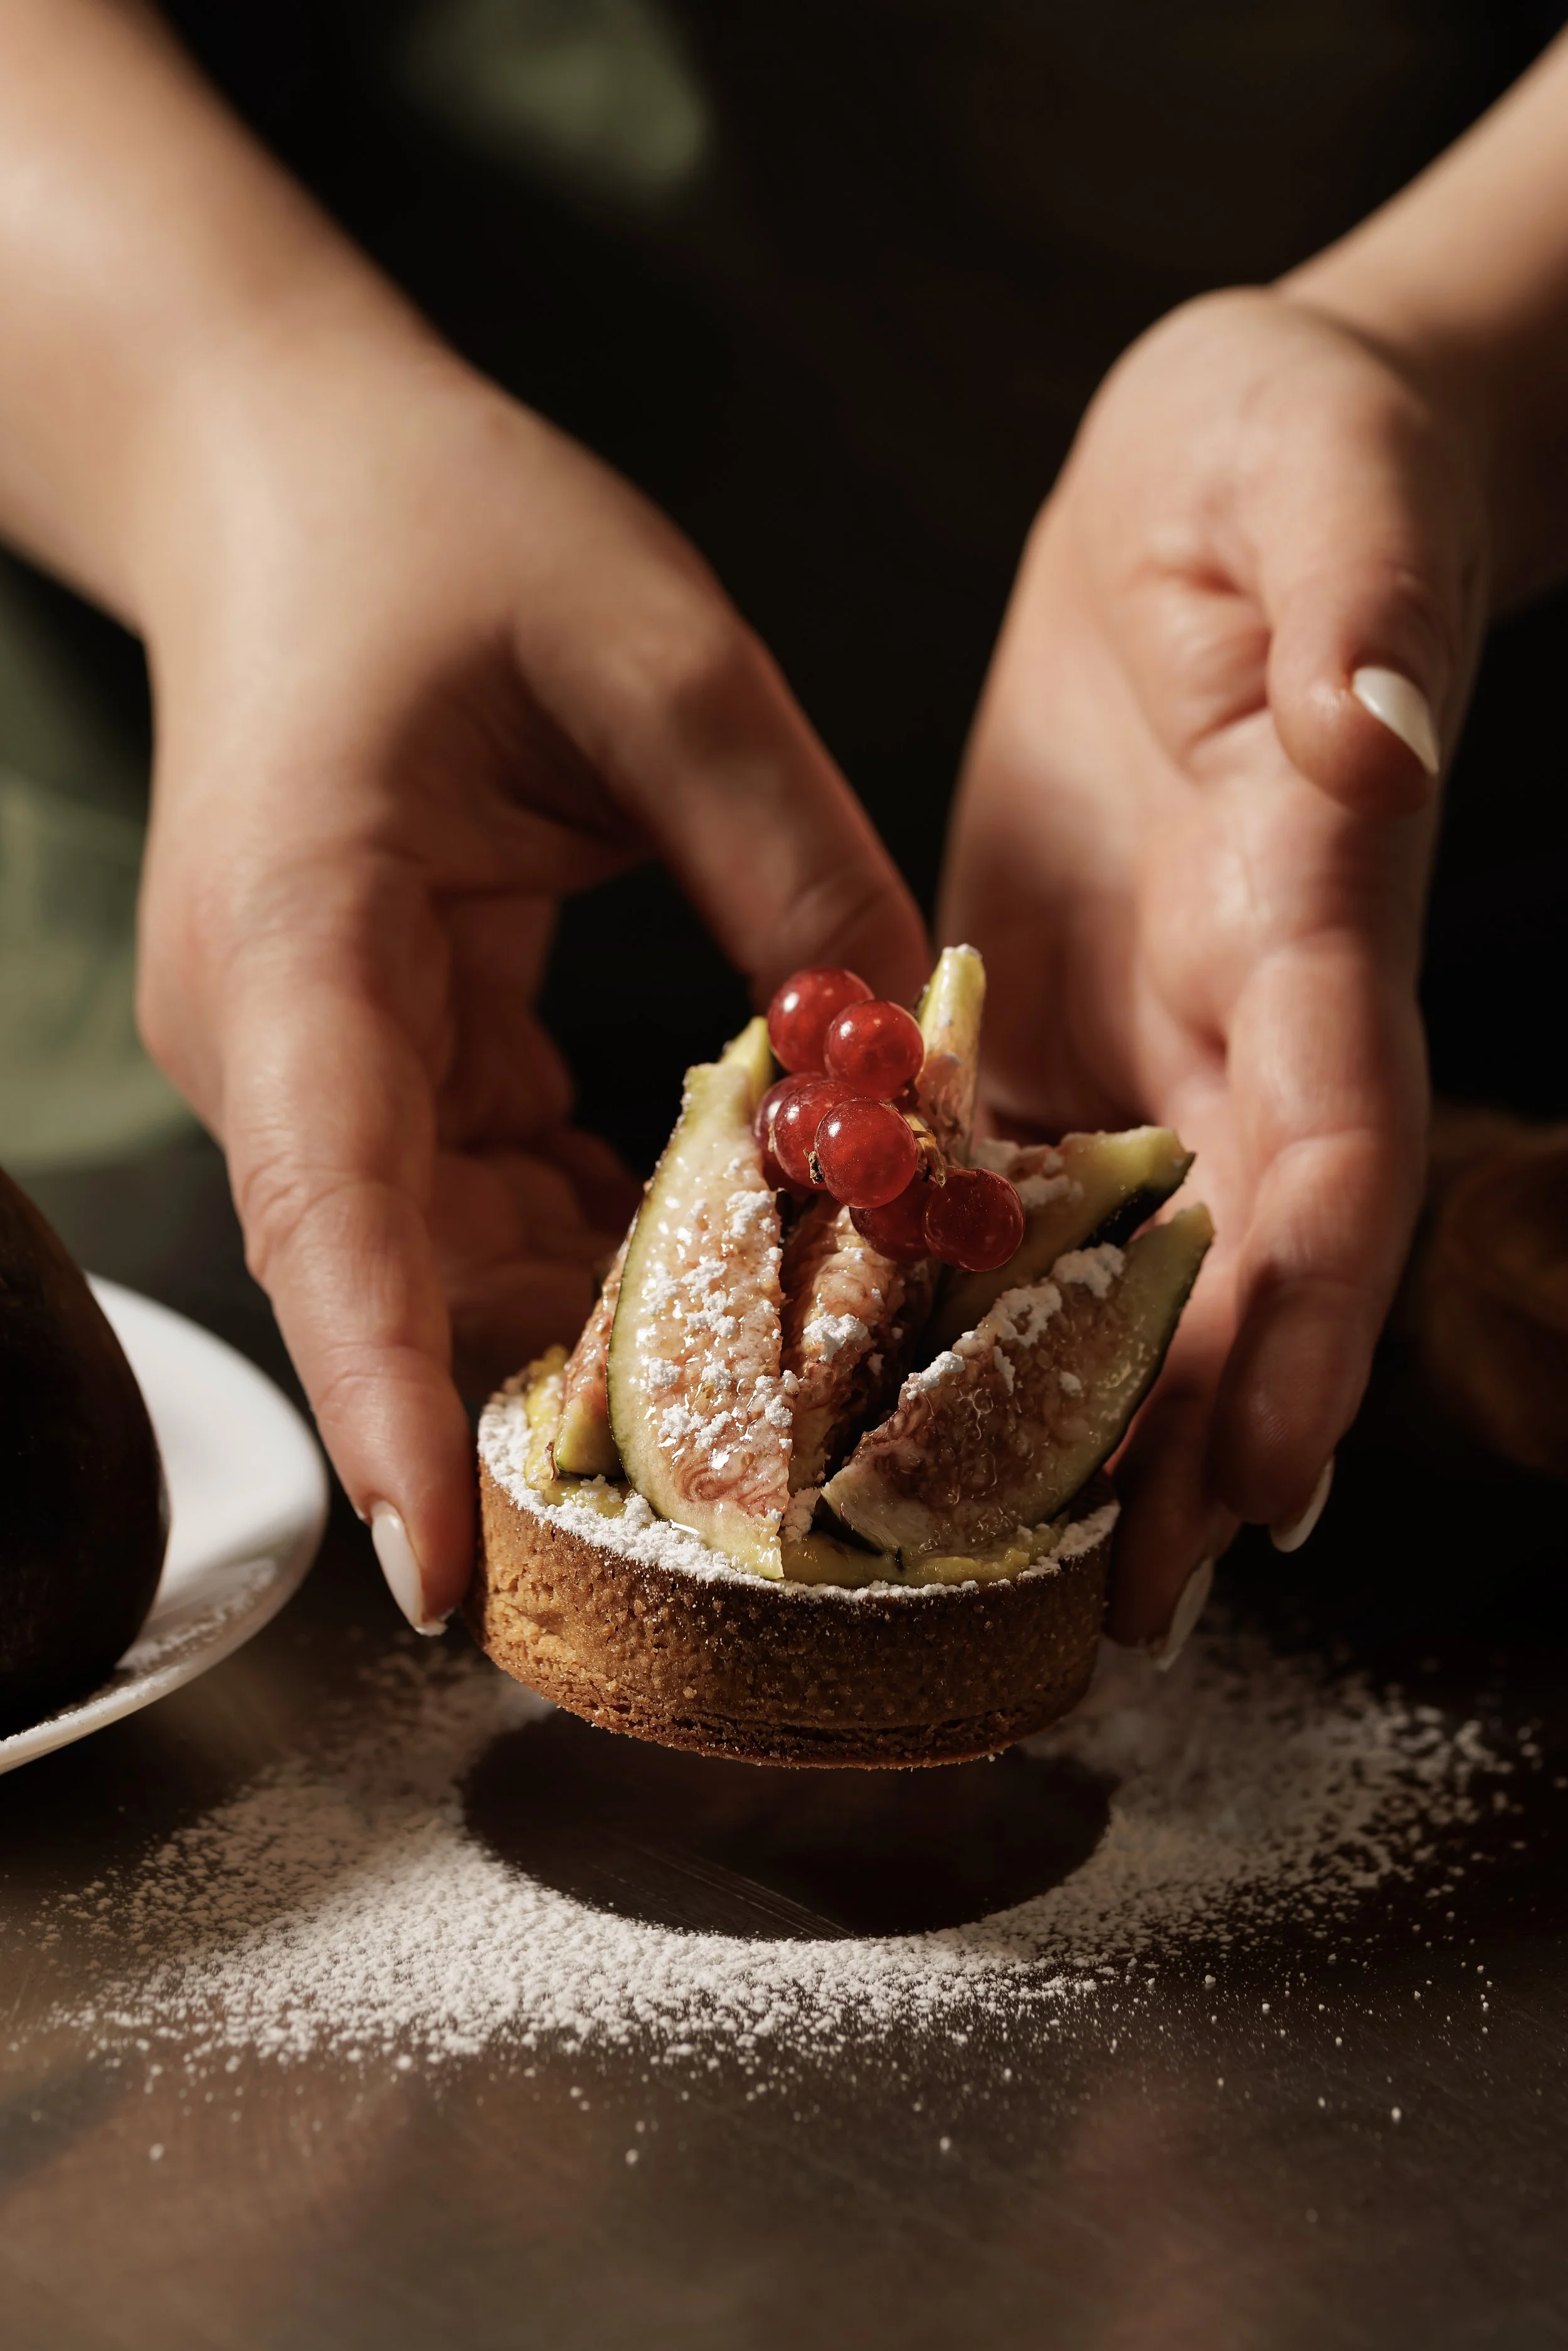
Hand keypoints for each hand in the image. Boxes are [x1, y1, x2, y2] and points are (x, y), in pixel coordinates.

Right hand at [134, 321, 926, 1626]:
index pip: (328, 1210)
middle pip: (405, 1278)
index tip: (442, 1579)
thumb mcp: (660, 660)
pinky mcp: (369, 1050)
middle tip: (768, 1506)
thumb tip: (917, 1077)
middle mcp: (276, 1033)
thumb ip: (796, 865)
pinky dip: (610, 1230)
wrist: (287, 470)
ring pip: (453, 1254)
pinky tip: (750, 1240)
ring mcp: (315, 1054)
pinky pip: (487, 1189)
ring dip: (614, 1315)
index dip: (386, 1403)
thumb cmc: (444, 526)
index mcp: (303, 934)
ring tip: (799, 1383)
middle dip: (569, 1395)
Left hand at [941, 287, 1489, 1643]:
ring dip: (1082, 1416)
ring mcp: (1147, 1024)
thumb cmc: (1296, 452)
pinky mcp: (1048, 1012)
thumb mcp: (1326, 485)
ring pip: (1127, 1256)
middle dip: (1193, 1439)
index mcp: (1313, 908)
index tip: (1265, 1474)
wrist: (1219, 474)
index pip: (1331, 1144)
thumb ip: (1361, 609)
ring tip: (1001, 1572)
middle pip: (1237, 1260)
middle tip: (1119, 1617)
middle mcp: (1241, 1006)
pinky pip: (1012, 1181)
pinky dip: (973, 1298)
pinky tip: (900, 1395)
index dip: (1307, 1317)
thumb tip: (1376, 737)